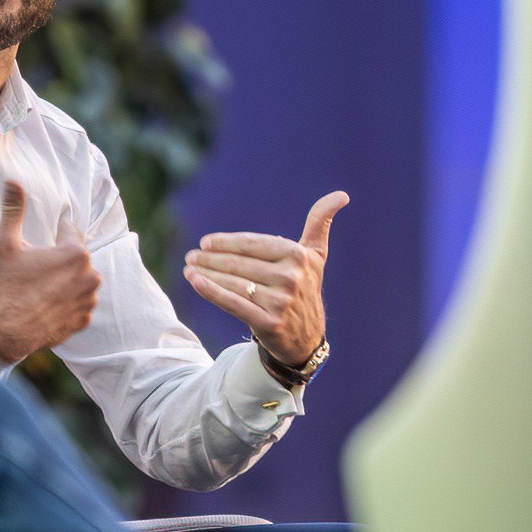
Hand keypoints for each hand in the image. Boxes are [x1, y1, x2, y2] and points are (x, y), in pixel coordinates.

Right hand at [0, 180, 99, 368]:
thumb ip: (13, 209)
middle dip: (60, 260)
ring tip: (40, 289)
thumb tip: (12, 180)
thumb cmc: (5, 285)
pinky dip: (66, 303)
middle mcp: (89, 276)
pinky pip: (78, 305)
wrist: (4, 330)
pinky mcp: (83, 320)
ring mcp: (88, 300)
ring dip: (66, 282)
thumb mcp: (5, 243)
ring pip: (79, 281)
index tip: (49, 234)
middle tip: (36, 269)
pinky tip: (46, 305)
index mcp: (74, 253)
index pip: (70, 230)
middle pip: (76, 258)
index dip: (57, 230)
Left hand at [184, 191, 345, 376]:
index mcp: (299, 256)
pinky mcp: (268, 322)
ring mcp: (280, 301)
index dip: (227, 242)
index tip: (206, 242)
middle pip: (240, 263)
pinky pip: (233, 303)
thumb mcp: (315, 255)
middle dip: (211, 258)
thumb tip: (342, 194)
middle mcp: (291, 277)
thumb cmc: (305, 288)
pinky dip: (211, 291)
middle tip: (192, 255)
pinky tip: (194, 281)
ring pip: (233, 282)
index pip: (253, 244)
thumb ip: (320, 223)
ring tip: (189, 267)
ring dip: (206, 273)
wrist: (306, 337)